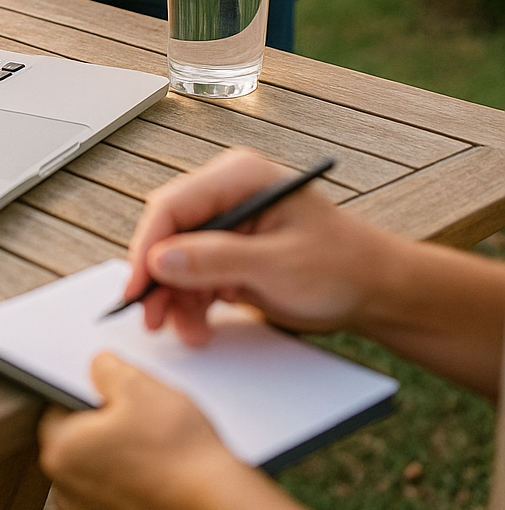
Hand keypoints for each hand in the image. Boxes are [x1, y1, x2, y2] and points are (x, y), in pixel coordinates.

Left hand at [39, 353, 308, 509]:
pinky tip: (158, 466)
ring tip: (153, 442)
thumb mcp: (139, 386)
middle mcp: (68, 488)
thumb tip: (99, 367)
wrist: (217, 503)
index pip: (57, 406)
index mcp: (61, 451)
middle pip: (78, 438)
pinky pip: (117, 489)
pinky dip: (133, 477)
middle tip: (137, 413)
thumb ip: (106, 368)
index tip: (108, 389)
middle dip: (105, 423)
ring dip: (119, 451)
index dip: (87, 392)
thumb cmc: (178, 456)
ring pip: (100, 465)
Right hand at [124, 147, 387, 345]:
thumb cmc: (340, 264)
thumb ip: (217, 260)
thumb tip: (161, 260)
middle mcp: (227, 192)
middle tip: (153, 318)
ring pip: (176, 258)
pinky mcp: (228, 250)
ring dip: (176, 297)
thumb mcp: (279, 265)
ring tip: (188, 332)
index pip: (174, 204)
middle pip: (169, 231)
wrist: (372, 289)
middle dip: (160, 278)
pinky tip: (199, 326)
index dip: (148, 247)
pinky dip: (191, 302)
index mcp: (239, 177)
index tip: (137, 288)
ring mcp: (226, 222)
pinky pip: (193, 274)